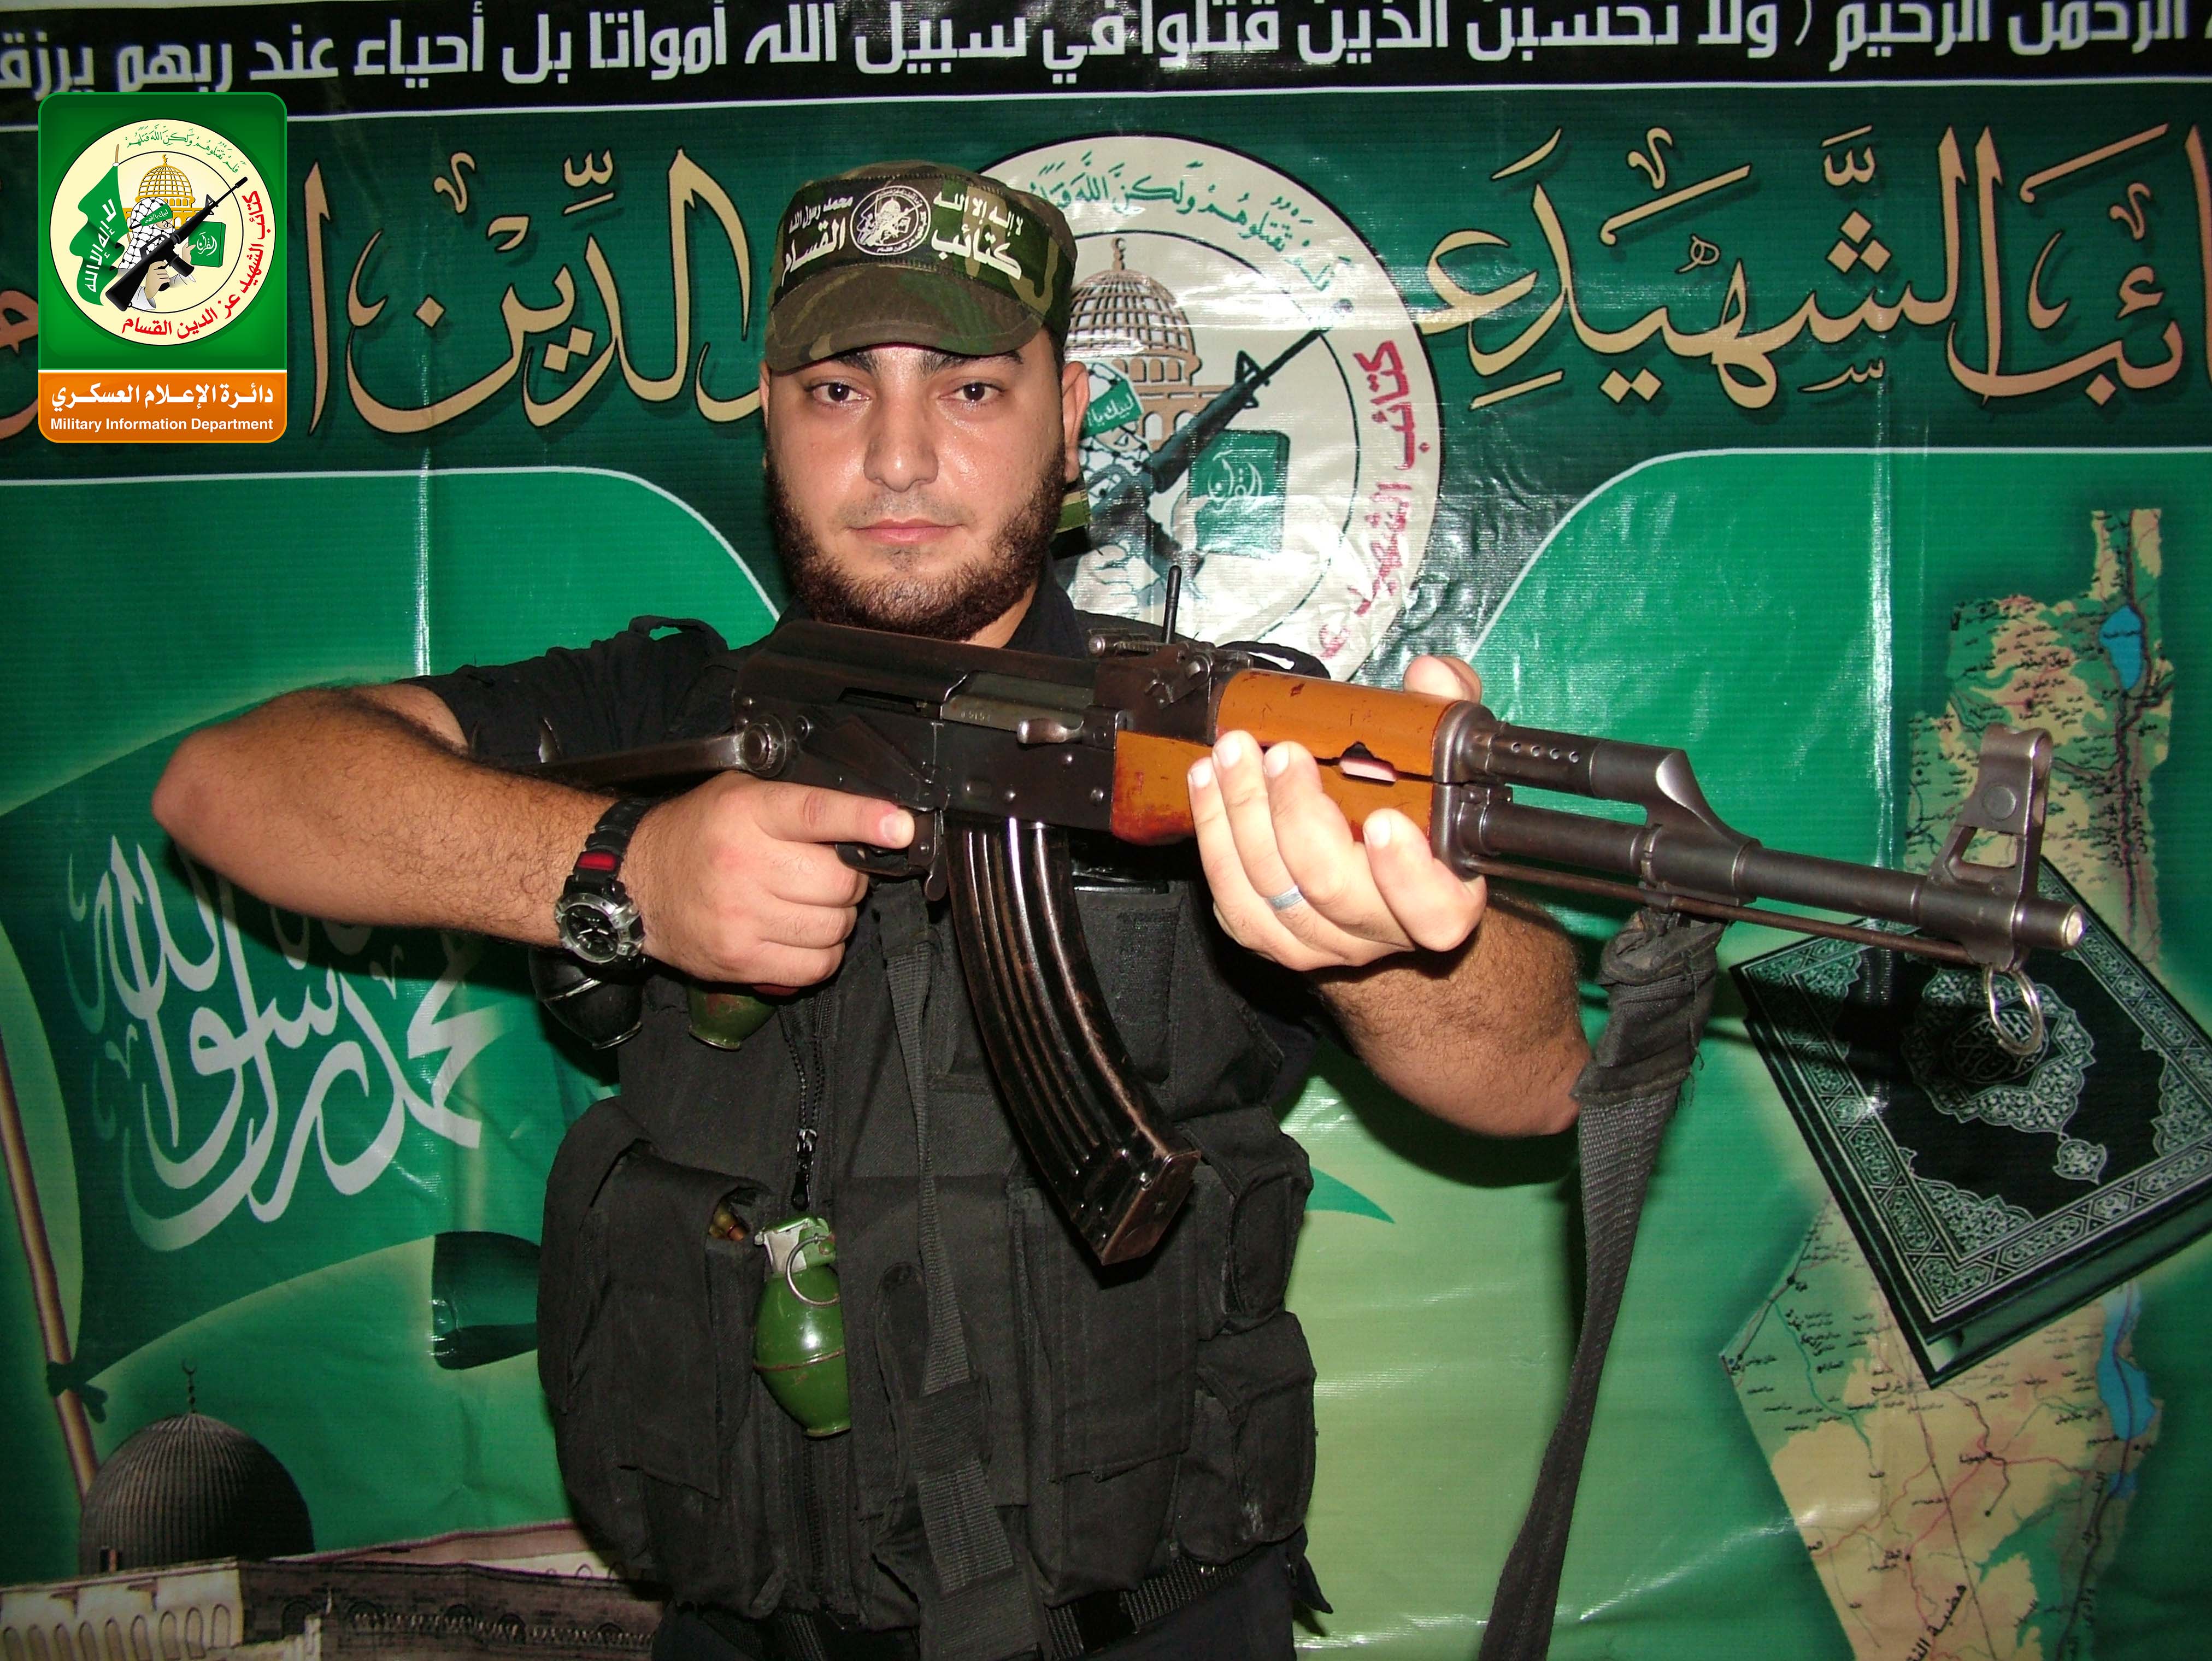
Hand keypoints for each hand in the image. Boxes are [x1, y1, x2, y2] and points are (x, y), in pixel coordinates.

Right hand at [623, 772, 911, 989]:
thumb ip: (798, 802)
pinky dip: (822, 953)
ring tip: (807, 903)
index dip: (864, 820)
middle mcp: (745, 864)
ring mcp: (742, 917)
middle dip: (849, 878)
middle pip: (840, 880)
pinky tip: (801, 935)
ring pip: (835, 926)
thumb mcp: (739, 795)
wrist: (635, 884)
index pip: (817, 814)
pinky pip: (816, 965)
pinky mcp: (741, 960)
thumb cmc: (696, 834)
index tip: (900, 826)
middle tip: (827, 872)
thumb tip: (871, 819)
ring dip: (837, 917)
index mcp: (747, 813)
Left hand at [1188, 655, 1487, 972]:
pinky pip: (1234, 899)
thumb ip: (1447, 716)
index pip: (1436, 909)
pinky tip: (1208, 787)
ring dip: (1243, 814)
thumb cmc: (1417, 818)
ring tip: (1231, 755)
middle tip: (1282, 756)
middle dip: (1297, 814)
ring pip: (1272, 890)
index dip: (1407, 873)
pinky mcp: (1272, 939)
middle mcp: (1382, 929)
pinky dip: (1214, 838)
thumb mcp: (1447, 761)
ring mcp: (1325, 940)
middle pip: (1333, 888)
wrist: (1383, 885)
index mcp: (1444, 897)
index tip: (1383, 821)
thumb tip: (1430, 675)